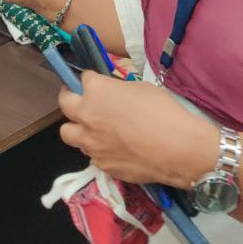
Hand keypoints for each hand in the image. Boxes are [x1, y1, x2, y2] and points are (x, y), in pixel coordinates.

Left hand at [58, 72, 218, 189]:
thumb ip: (117, 91)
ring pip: (70, 134)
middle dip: (70, 100)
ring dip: (80, 129)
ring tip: (95, 129)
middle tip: (81, 101)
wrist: (178, 148)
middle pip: (65, 105)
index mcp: (96, 91)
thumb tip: (111, 96)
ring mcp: (90, 143)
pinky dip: (99, 150)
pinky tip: (116, 149)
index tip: (97, 83)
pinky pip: (92, 154)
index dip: (92, 81)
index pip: (84, 79)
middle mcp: (86, 115)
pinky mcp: (100, 164)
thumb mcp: (140, 88)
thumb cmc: (163, 111)